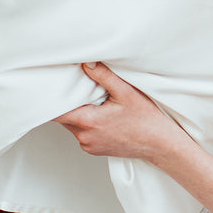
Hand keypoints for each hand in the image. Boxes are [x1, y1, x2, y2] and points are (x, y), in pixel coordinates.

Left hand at [53, 62, 175, 159]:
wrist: (159, 143)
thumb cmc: (146, 120)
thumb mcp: (126, 92)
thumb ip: (104, 76)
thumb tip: (86, 63)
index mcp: (88, 122)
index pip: (56, 112)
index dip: (52, 98)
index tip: (53, 86)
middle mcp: (85, 137)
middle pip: (63, 117)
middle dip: (69, 101)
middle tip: (79, 86)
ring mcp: (89, 145)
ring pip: (73, 124)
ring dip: (79, 111)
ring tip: (95, 99)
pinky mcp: (95, 148)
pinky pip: (82, 132)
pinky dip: (87, 121)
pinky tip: (102, 112)